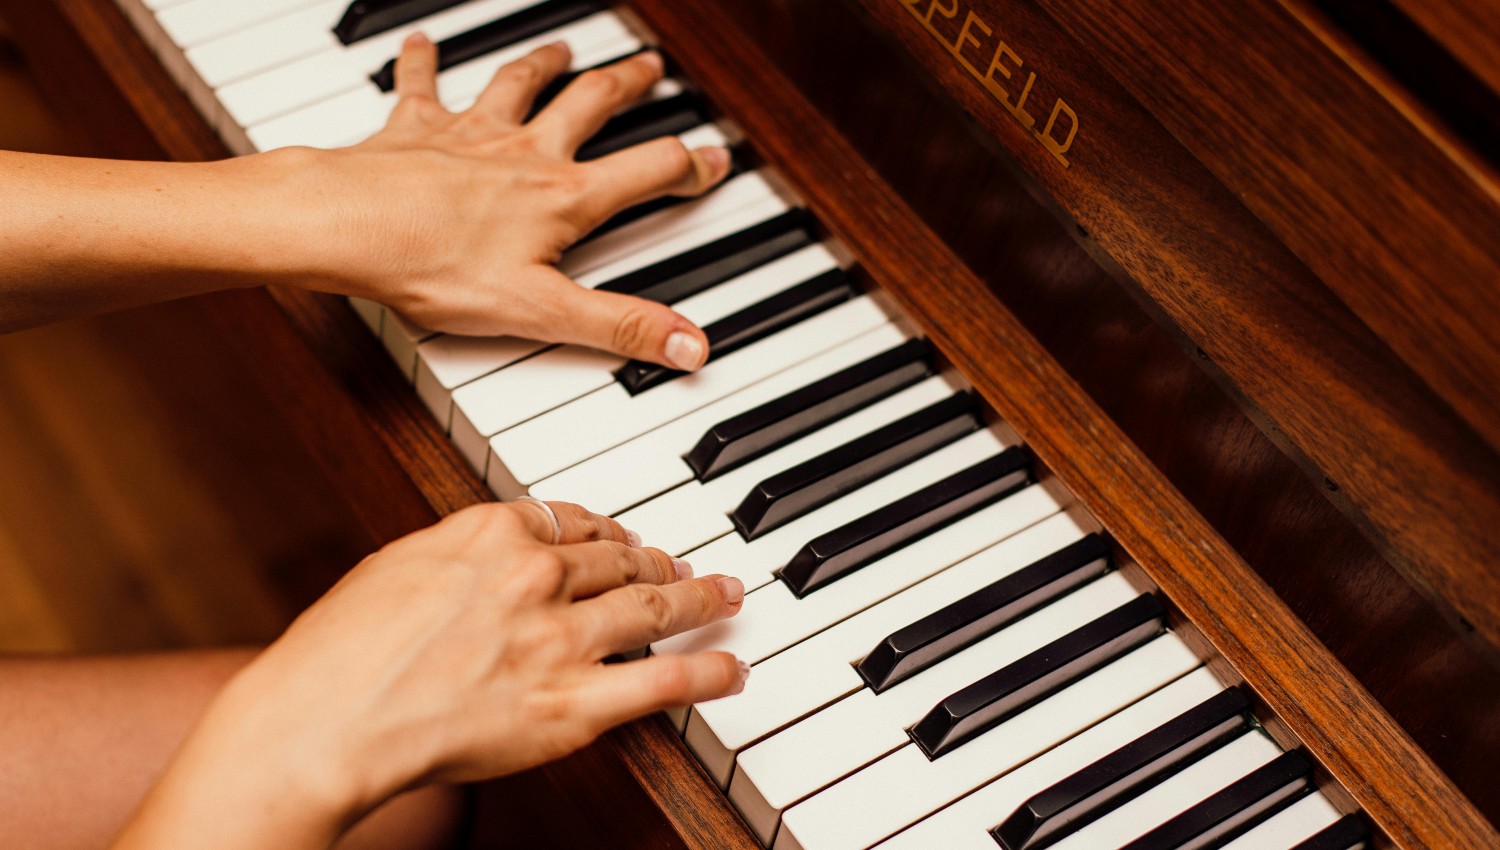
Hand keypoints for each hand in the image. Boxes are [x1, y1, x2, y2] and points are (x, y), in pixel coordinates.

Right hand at [112, 501, 745, 849]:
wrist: (327, 720)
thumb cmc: (339, 653)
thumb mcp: (396, 568)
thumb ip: (457, 554)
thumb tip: (485, 554)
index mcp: (491, 533)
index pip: (571, 519)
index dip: (605, 530)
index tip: (618, 536)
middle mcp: (537, 576)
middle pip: (620, 559)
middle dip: (659, 559)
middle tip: (682, 563)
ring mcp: (562, 639)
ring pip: (655, 606)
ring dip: (700, 598)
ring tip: (725, 594)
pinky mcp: (574, 703)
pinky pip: (665, 683)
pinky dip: (709, 673)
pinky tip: (733, 668)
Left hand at [295, 37, 731, 370]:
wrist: (347, 227)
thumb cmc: (434, 266)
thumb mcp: (542, 312)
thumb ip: (619, 326)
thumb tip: (689, 346)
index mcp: (562, 197)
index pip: (646, 173)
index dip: (688, 166)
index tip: (713, 159)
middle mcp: (524, 153)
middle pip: (590, 105)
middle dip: (627, 85)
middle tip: (649, 68)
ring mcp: (470, 133)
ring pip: (520, 84)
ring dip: (546, 63)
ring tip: (563, 49)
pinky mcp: (415, 128)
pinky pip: (421, 83)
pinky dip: (422, 61)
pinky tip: (422, 43)